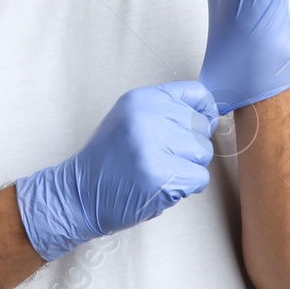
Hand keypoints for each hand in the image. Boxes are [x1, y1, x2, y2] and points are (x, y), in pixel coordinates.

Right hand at [15, 81, 217, 261]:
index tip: (194, 127)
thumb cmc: (109, 160)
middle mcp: (147, 117)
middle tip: (162, 157)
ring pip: (203, 153)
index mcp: (141, 99)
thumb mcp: (130, 119)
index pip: (197, 94)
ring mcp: (153, 146)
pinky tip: (162, 186)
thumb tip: (210, 115)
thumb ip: (165, 111)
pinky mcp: (161, 176)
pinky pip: (199, 177)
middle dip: (190, 146)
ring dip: (188, 167)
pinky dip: (186, 187)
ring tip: (160, 171)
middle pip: (202, 127)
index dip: (203, 113)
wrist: (79, 194)